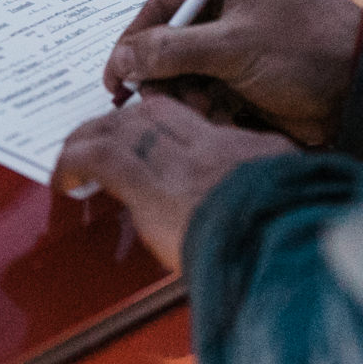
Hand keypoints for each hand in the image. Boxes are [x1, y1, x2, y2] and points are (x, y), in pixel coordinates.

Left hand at [53, 95, 296, 270]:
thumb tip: (280, 209)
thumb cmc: (296, 242)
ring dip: (92, 137)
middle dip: (122, 122)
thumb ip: (280, 197)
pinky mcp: (152, 187)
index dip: (166, 121)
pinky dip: (75, 161)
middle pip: (155, 113)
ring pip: (124, 127)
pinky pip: (102, 158)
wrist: (286, 250)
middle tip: (99, 137)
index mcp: (252, 153)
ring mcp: (181, 163)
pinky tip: (63, 178)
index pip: (201, 121)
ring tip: (73, 155)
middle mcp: (213, 147)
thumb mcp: (300, 207)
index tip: (148, 133)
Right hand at [104, 0, 362, 145]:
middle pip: (170, 41)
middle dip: (165, 75)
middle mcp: (233, 3)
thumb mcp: (234, 46)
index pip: (162, 4)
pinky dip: (211, 107)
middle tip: (160, 102)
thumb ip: (172, 50)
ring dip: (188, 95)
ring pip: (188, 72)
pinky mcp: (251, 75)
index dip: (134, 41)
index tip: (116, 77)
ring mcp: (242, 41)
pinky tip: (225, 117)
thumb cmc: (308, 50)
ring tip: (206, 110)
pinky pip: (212, 91)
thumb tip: (123, 58)